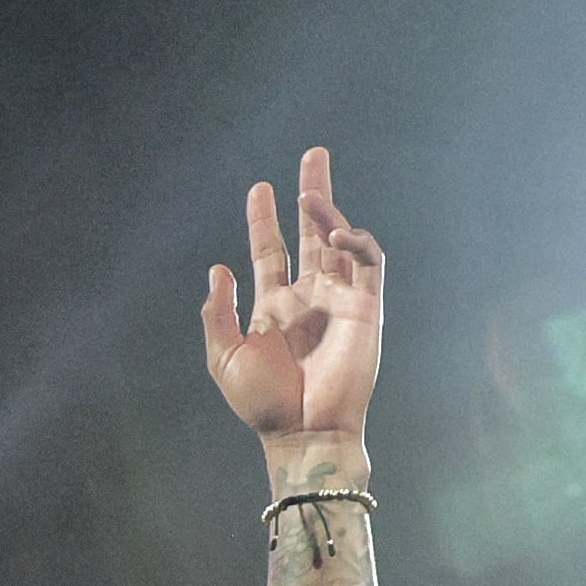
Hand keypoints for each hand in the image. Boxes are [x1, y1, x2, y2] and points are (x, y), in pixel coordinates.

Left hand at [202, 147, 382, 447]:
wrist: (302, 431)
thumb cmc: (262, 403)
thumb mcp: (224, 357)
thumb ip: (217, 314)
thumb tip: (218, 268)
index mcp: (273, 308)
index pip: (270, 252)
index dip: (263, 221)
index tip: (259, 189)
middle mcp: (309, 298)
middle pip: (311, 233)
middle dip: (312, 194)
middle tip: (313, 155)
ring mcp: (339, 300)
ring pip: (340, 241)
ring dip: (329, 213)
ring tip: (310, 194)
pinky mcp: (367, 308)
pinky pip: (369, 263)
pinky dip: (356, 243)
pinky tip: (334, 235)